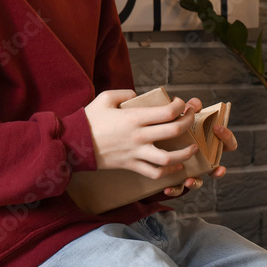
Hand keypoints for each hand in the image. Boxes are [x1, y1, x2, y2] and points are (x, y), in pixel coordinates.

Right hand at [84, 89, 198, 179]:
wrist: (74, 144)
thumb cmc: (88, 120)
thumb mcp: (104, 98)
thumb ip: (124, 94)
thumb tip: (138, 97)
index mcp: (134, 117)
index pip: (167, 112)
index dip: (180, 106)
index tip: (182, 104)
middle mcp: (138, 135)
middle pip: (174, 130)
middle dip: (189, 123)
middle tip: (191, 118)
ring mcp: (136, 152)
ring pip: (168, 157)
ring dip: (185, 153)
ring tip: (192, 148)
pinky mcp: (131, 165)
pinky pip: (154, 172)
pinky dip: (168, 172)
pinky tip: (176, 167)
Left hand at [161, 101, 238, 196]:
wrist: (154, 137)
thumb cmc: (174, 125)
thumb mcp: (181, 114)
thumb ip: (189, 108)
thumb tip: (193, 104)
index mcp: (209, 143)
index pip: (228, 143)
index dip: (227, 136)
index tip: (218, 128)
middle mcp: (204, 159)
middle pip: (217, 168)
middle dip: (218, 170)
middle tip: (217, 169)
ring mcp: (192, 170)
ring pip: (198, 181)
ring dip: (196, 182)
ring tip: (189, 181)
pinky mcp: (177, 178)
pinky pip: (179, 188)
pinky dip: (174, 190)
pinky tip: (167, 188)